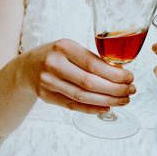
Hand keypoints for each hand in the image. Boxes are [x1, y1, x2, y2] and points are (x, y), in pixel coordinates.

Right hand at [20, 38, 134, 113]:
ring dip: (107, 101)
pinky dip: (92, 108)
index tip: (130, 78)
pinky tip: (106, 107)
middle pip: (89, 82)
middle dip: (114, 89)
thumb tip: (120, 73)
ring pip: (82, 97)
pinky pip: (72, 106)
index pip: (94, 64)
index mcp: (63, 47)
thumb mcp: (70, 48)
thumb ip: (91, 58)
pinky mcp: (46, 97)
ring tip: (123, 100)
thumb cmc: (55, 56)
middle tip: (130, 91)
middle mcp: (53, 64)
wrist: (26, 68)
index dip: (115, 74)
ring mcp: (47, 82)